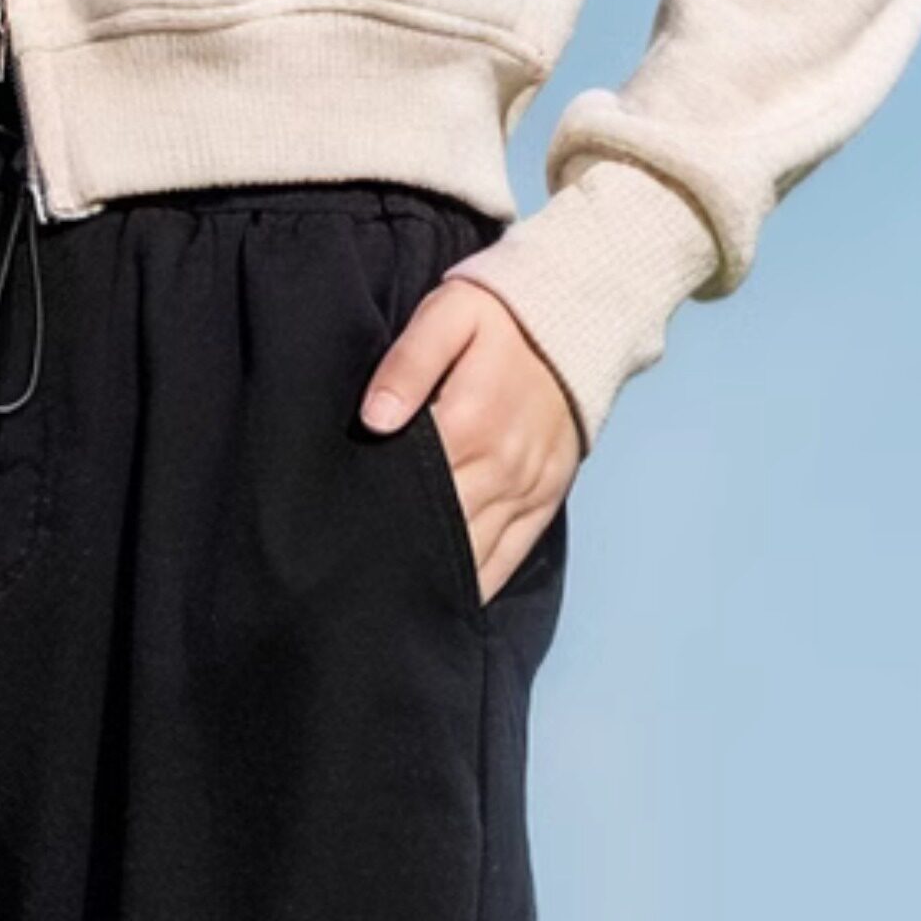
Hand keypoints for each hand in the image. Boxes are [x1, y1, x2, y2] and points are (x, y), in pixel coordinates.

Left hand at [358, 281, 581, 603]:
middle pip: (438, 530)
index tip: (342, 540)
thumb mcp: (448, 315)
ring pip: (472, 554)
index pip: (411, 488)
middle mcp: (499, 468)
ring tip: (389, 605)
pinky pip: (509, 557)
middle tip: (356, 585)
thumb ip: (408, 363)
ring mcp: (526, 488)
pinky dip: (478, 584)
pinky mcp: (545, 499)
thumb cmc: (501, 315)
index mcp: (468, 424)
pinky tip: (444, 603)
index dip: (375, 516)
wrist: (579, 317)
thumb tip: (375, 419)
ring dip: (434, 579)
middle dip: (399, 556)